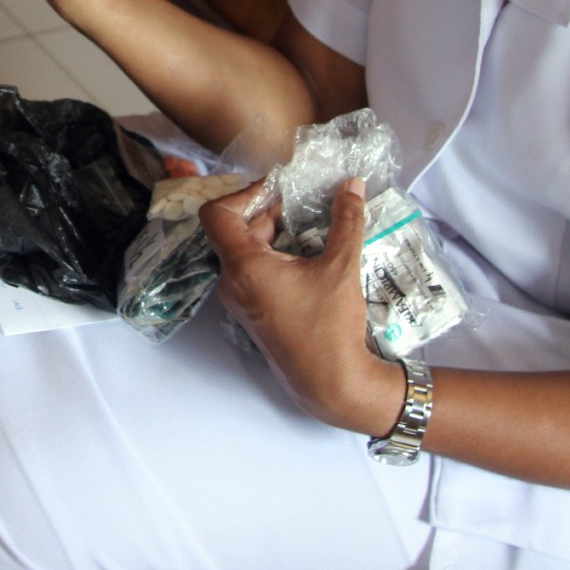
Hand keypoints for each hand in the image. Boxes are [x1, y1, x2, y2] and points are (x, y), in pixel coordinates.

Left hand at [200, 177, 402, 433]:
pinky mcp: (253, 312)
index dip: (242, 193)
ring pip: (244, 251)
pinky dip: (272, 255)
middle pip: (234, 230)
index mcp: (244, 267)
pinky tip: (305, 255)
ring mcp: (240, 300)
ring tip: (307, 225)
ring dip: (271, 233)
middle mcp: (233, 282)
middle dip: (265, 210)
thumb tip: (352, 185)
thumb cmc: (330, 327)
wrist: (331, 383)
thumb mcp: (342, 267)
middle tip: (300, 202)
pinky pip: (252, 272)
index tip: (276, 189)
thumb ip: (346, 221)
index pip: (217, 214)